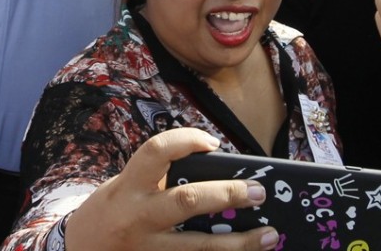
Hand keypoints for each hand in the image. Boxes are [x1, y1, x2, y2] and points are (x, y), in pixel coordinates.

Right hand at [65, 128, 279, 250]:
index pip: (156, 151)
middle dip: (227, 195)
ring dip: (239, 243)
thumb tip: (216, 173)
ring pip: (198, 247)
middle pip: (186, 202)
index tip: (213, 143)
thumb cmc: (111, 212)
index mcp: (129, 186)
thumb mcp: (125, 186)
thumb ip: (161, 179)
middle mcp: (138, 216)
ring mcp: (147, 249)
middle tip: (259, 192)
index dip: (186, 141)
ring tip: (269, 235)